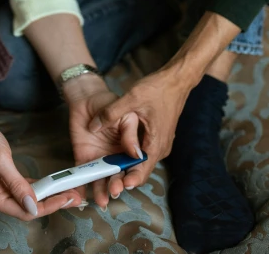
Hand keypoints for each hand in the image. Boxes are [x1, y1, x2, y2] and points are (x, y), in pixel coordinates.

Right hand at [0, 115, 83, 218]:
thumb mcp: (0, 159)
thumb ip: (16, 183)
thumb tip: (32, 206)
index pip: (25, 211)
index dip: (47, 207)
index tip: (66, 199)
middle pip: (29, 208)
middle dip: (52, 203)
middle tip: (75, 197)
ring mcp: (0, 191)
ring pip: (29, 200)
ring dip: (48, 196)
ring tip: (69, 192)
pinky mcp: (4, 183)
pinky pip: (25, 190)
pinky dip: (39, 188)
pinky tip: (53, 186)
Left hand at [65, 76, 142, 208]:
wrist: (87, 95)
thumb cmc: (113, 100)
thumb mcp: (127, 112)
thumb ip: (129, 131)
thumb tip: (135, 152)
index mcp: (135, 147)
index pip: (139, 167)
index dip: (135, 177)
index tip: (129, 182)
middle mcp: (120, 157)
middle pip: (122, 176)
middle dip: (119, 185)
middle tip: (114, 190)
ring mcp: (103, 159)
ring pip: (105, 179)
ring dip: (103, 190)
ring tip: (101, 199)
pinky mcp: (86, 158)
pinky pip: (84, 174)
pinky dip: (82, 186)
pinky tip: (80, 195)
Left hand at [94, 67, 192, 190]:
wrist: (176, 80)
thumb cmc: (158, 88)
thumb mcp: (132, 98)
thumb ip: (112, 113)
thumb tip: (93, 126)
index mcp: (157, 142)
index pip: (143, 169)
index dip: (130, 179)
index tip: (118, 185)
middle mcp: (160, 147)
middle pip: (140, 169)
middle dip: (124, 177)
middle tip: (108, 187)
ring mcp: (159, 143)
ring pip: (140, 162)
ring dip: (126, 168)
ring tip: (108, 177)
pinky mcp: (156, 136)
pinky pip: (142, 152)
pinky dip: (129, 157)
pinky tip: (116, 157)